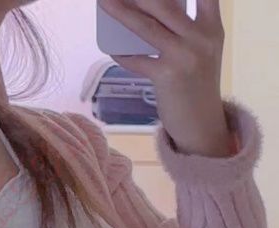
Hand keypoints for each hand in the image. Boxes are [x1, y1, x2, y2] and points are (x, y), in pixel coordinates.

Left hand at [98, 0, 233, 156]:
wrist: (202, 126)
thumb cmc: (197, 84)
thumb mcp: (201, 49)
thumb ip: (185, 26)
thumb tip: (148, 8)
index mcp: (213, 26)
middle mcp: (202, 38)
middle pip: (165, 4)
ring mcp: (185, 57)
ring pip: (147, 27)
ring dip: (121, 12)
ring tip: (104, 2)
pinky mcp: (167, 77)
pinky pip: (137, 60)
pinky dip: (122, 55)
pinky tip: (112, 49)